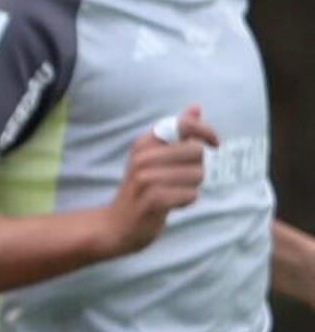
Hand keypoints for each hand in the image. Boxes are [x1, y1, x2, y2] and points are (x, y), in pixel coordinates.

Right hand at [105, 107, 212, 255]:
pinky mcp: (153, 200)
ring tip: (173, 192)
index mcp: (144, 142)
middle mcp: (142, 157)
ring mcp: (145, 179)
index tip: (214, 144)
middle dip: (197, 167)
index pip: (185, 124)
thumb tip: (195, 107)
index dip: (206, 131)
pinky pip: (191, 195)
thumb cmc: (142, 188)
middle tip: (181, 179)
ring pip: (197, 174)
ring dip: (192, 186)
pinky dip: (186, 201)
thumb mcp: (154, 156)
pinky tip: (171, 204)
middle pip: (196, 152)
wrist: (117, 224)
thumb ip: (177, 132)